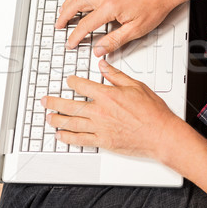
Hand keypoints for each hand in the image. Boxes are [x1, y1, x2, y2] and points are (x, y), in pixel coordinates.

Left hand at [40, 59, 181, 158]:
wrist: (161, 134)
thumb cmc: (153, 112)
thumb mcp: (136, 86)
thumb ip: (116, 75)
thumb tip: (103, 65)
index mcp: (107, 95)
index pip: (82, 86)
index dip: (72, 82)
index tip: (68, 81)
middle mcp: (100, 112)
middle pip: (70, 106)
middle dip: (54, 102)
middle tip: (45, 101)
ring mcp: (100, 128)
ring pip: (72, 123)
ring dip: (57, 120)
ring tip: (48, 117)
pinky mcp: (104, 142)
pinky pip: (81, 140)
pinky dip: (69, 138)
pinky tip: (61, 136)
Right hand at [55, 0, 182, 56]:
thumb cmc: (154, 5)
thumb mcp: (136, 30)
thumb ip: (115, 40)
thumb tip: (99, 49)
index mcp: (111, 7)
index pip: (85, 24)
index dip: (75, 36)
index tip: (70, 43)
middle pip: (75, 4)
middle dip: (64, 16)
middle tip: (58, 26)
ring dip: (68, 3)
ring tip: (62, 12)